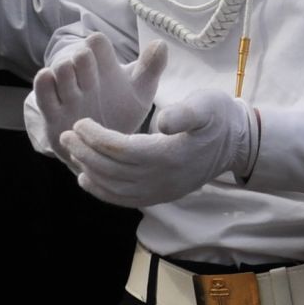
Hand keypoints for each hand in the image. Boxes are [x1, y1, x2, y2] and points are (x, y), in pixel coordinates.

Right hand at [33, 34, 165, 164]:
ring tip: (75, 90)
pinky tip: (51, 84)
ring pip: (60, 70)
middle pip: (79, 55)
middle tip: (91, 79)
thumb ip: (151, 68)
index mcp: (105, 67)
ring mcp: (67, 93)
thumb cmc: (121, 110)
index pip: (97, 42)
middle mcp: (84, 76)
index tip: (106, 62)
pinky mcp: (52, 112)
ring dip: (66, 73)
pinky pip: (43, 92)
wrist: (104, 147)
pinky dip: (43, 85)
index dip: (99, 46)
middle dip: (84, 61)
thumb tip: (161, 43)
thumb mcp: (140, 91)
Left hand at [61, 89, 256, 207]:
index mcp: (170, 155)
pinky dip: (103, 192)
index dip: (97, 138)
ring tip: (72, 152)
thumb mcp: (207, 104)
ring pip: (116, 190)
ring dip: (90, 172)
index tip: (79, 123)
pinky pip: (126, 200)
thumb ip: (185, 112)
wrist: (237, 142)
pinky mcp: (162, 195)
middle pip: (114, 172)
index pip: (122, 150)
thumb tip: (163, 121)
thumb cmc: (219, 116)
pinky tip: (87, 179)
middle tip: (66, 135)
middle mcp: (163, 179)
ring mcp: (162, 191)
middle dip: (86, 154)